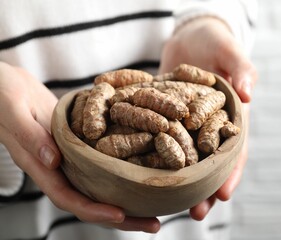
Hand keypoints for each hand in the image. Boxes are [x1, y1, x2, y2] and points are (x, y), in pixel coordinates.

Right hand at [0, 62, 159, 232]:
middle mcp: (59, 168)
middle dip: (122, 217)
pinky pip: (103, 165)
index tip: (120, 214)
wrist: (8, 86)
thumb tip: (54, 161)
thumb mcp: (15, 111)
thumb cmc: (3, 94)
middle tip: (154, 225)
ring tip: (159, 209)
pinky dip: (123, 173)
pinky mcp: (81, 146)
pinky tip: (146, 174)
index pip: (68, 197)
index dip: (93, 210)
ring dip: (129, 199)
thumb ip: (31, 137)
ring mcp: (72, 159)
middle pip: (92, 201)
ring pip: (101, 186)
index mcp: (41, 166)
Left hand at [159, 17, 256, 219]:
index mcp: (230, 117)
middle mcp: (208, 127)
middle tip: (197, 212)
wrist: (189, 37)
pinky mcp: (166, 118)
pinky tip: (145, 172)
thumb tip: (249, 94)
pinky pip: (161, 139)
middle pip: (209, 163)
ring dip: (179, 180)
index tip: (224, 193)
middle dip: (204, 188)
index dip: (231, 172)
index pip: (235, 149)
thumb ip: (241, 69)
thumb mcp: (230, 50)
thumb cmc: (215, 42)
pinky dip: (155, 155)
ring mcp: (186, 125)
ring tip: (170, 202)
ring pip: (185, 158)